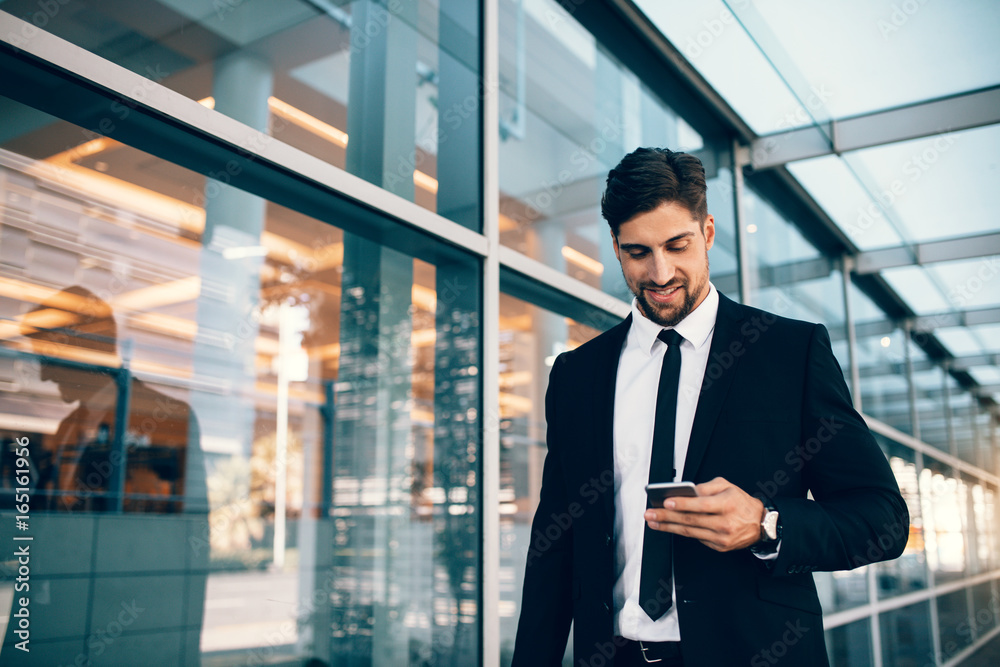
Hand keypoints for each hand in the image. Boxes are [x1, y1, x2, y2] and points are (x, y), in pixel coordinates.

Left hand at [644, 477, 764, 551]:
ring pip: (690, 532)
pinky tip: (669, 527)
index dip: (682, 504)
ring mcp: (721, 537)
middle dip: (667, 517)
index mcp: (726, 504)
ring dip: (669, 527)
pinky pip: (697, 538)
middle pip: (690, 520)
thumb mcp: (727, 486)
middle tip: (650, 514)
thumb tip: (687, 491)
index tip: (665, 502)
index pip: (700, 505)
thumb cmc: (741, 503)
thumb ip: (707, 486)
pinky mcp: (718, 546)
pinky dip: (681, 532)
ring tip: (653, 522)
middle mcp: (724, 523)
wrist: (760, 524)